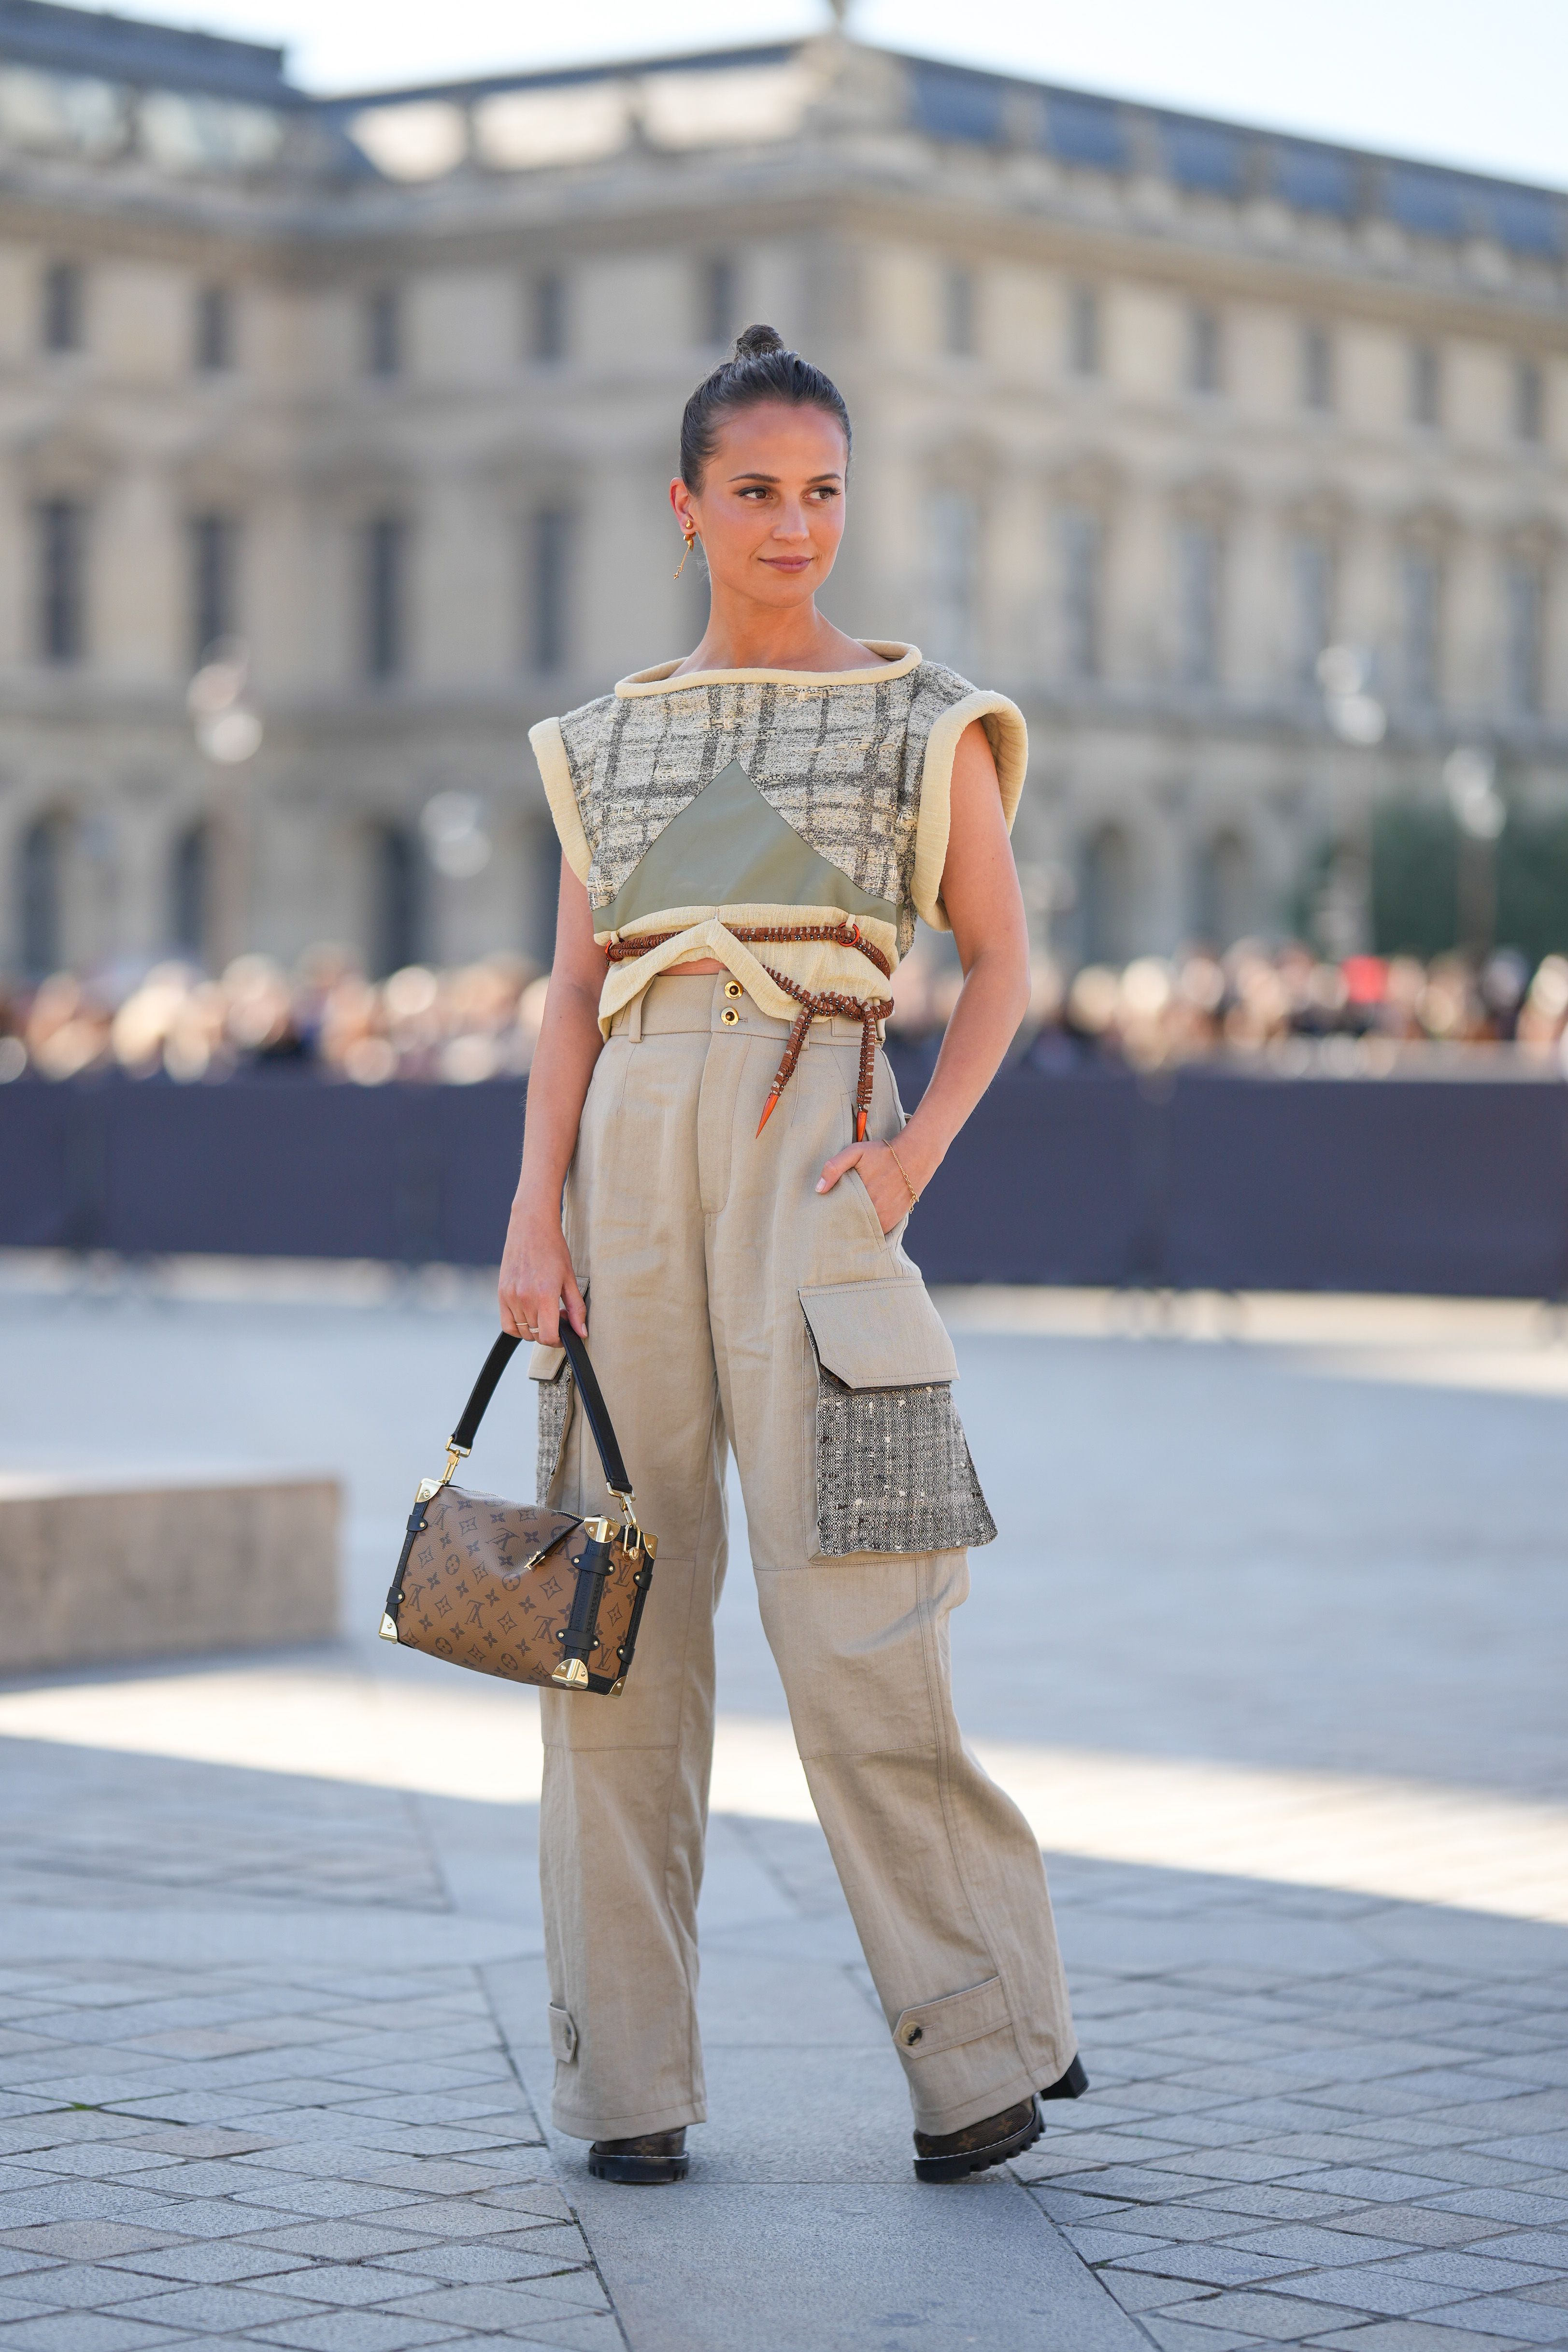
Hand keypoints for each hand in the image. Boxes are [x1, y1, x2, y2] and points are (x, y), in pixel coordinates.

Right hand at [498, 1199, 586, 1346]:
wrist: (531, 1227)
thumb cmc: (553, 1249)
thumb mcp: (570, 1279)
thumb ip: (576, 1309)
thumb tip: (581, 1333)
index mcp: (545, 1295)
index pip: (547, 1337)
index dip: (558, 1340)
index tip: (564, 1332)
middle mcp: (525, 1298)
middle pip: (536, 1335)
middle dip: (549, 1331)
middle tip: (557, 1314)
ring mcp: (510, 1296)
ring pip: (522, 1331)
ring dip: (535, 1329)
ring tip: (544, 1311)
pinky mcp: (501, 1293)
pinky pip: (507, 1325)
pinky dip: (518, 1326)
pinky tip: (529, 1314)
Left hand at [816, 1138, 922, 1234]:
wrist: (915, 1157)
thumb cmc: (882, 1154)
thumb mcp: (855, 1152)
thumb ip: (834, 1167)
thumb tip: (818, 1190)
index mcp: (859, 1196)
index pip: (836, 1215)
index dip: (829, 1216)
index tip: (822, 1216)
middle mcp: (872, 1211)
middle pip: (848, 1225)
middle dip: (839, 1225)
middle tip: (830, 1224)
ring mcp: (884, 1218)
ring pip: (862, 1231)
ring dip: (854, 1228)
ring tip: (844, 1225)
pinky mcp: (893, 1221)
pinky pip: (876, 1232)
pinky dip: (869, 1230)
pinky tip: (861, 1224)